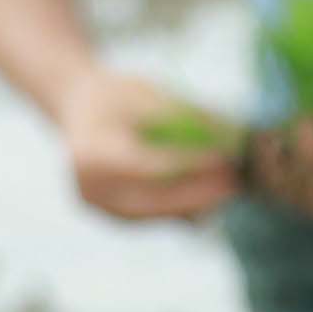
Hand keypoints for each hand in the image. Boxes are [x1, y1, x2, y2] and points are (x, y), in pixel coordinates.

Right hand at [47, 64, 235, 221]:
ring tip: (229, 188)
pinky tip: (211, 197)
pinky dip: (182, 209)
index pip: (148, 167)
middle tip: (234, 183)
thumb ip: (184, 116)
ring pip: (155, 215)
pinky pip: (153, 217)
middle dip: (197, 195)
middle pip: (152, 201)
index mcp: (91, 155)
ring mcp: (99, 208)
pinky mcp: (112, 216)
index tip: (222, 158)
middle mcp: (89, 189)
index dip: (188, 166)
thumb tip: (231, 136)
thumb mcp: (148, 94)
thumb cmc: (118, 96)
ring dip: (194, 205)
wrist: (78, 109)